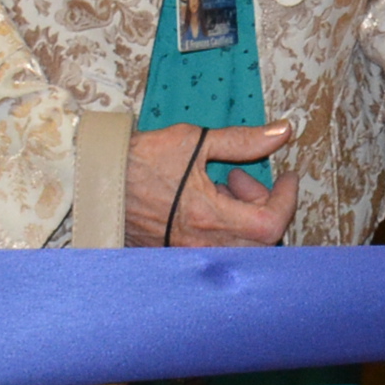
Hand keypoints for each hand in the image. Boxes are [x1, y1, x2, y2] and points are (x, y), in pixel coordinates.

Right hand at [125, 122, 299, 250]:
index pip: (270, 225)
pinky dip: (224, 225)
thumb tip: (282, 131)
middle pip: (259, 242)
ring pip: (238, 246)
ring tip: (224, 184)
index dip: (287, 201)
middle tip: (246, 178)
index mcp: (208, 217)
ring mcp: (186, 252)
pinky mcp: (175, 253)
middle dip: (264, 207)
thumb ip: (243, 140)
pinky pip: (216, 248)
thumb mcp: (195, 141)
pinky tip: (208, 200)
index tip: (287, 178)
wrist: (97, 181)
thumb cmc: (142, 159)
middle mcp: (200, 244)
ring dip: (244, 215)